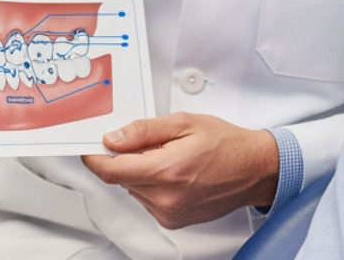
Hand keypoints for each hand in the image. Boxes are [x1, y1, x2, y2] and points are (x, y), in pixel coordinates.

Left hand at [80, 112, 279, 228]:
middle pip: (122, 179)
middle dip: (125, 159)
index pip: (112, 171)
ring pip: (133, 189)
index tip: (89, 148)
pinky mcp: (174, 221)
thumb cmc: (226, 145)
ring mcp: (170, 213)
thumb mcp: (183, 123)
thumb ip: (144, 131)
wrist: (254, 169)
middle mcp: (166, 198)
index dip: (94, 158)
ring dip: (140, 172)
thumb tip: (113, 139)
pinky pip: (147, 200)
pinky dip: (152, 185)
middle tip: (147, 142)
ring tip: (168, 157)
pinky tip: (174, 173)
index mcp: (166, 171)